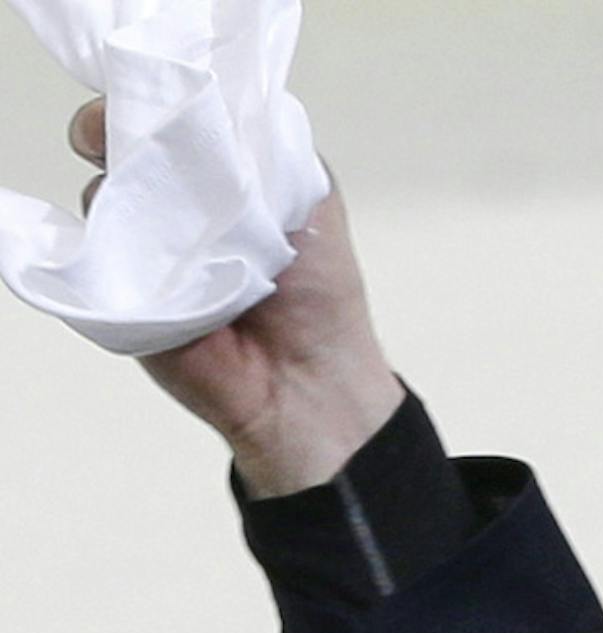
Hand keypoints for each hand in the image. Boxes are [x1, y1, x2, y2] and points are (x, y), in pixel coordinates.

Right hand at [69, 105, 401, 494]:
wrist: (308, 378)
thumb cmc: (317, 287)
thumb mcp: (307, 191)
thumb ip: (262, 140)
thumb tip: (207, 100)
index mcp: (217, 169)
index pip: (166, 112)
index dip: (148, 96)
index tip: (143, 93)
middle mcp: (174, 201)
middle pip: (120, 143)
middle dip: (113, 129)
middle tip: (112, 135)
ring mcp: (144, 245)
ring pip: (102, 192)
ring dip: (125, 191)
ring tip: (169, 217)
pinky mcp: (125, 291)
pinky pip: (96, 253)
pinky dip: (114, 242)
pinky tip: (145, 251)